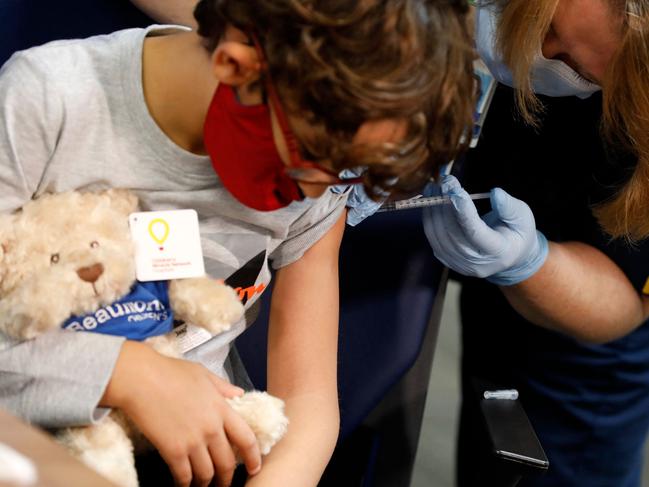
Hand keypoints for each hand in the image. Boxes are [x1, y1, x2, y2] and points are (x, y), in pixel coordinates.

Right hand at [102, 341, 261, 486]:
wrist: (141, 378)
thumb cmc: (169, 371)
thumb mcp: (203, 374)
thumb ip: (222, 386)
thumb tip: (238, 393)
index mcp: (222, 408)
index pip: (246, 438)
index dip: (253, 457)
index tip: (254, 468)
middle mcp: (212, 427)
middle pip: (227, 462)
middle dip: (227, 478)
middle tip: (224, 484)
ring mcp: (193, 440)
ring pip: (207, 473)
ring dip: (205, 483)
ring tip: (202, 486)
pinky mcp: (173, 450)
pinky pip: (184, 475)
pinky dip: (185, 484)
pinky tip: (183, 484)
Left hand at [423, 175, 547, 284]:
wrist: (509, 256)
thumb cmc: (517, 233)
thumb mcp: (523, 218)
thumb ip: (510, 206)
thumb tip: (495, 193)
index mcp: (498, 252)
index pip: (475, 232)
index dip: (463, 210)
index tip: (455, 189)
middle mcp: (475, 263)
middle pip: (452, 232)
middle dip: (445, 204)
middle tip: (444, 181)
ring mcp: (458, 263)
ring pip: (438, 234)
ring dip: (434, 208)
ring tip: (435, 186)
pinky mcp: (446, 259)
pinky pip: (432, 236)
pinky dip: (429, 216)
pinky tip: (432, 198)